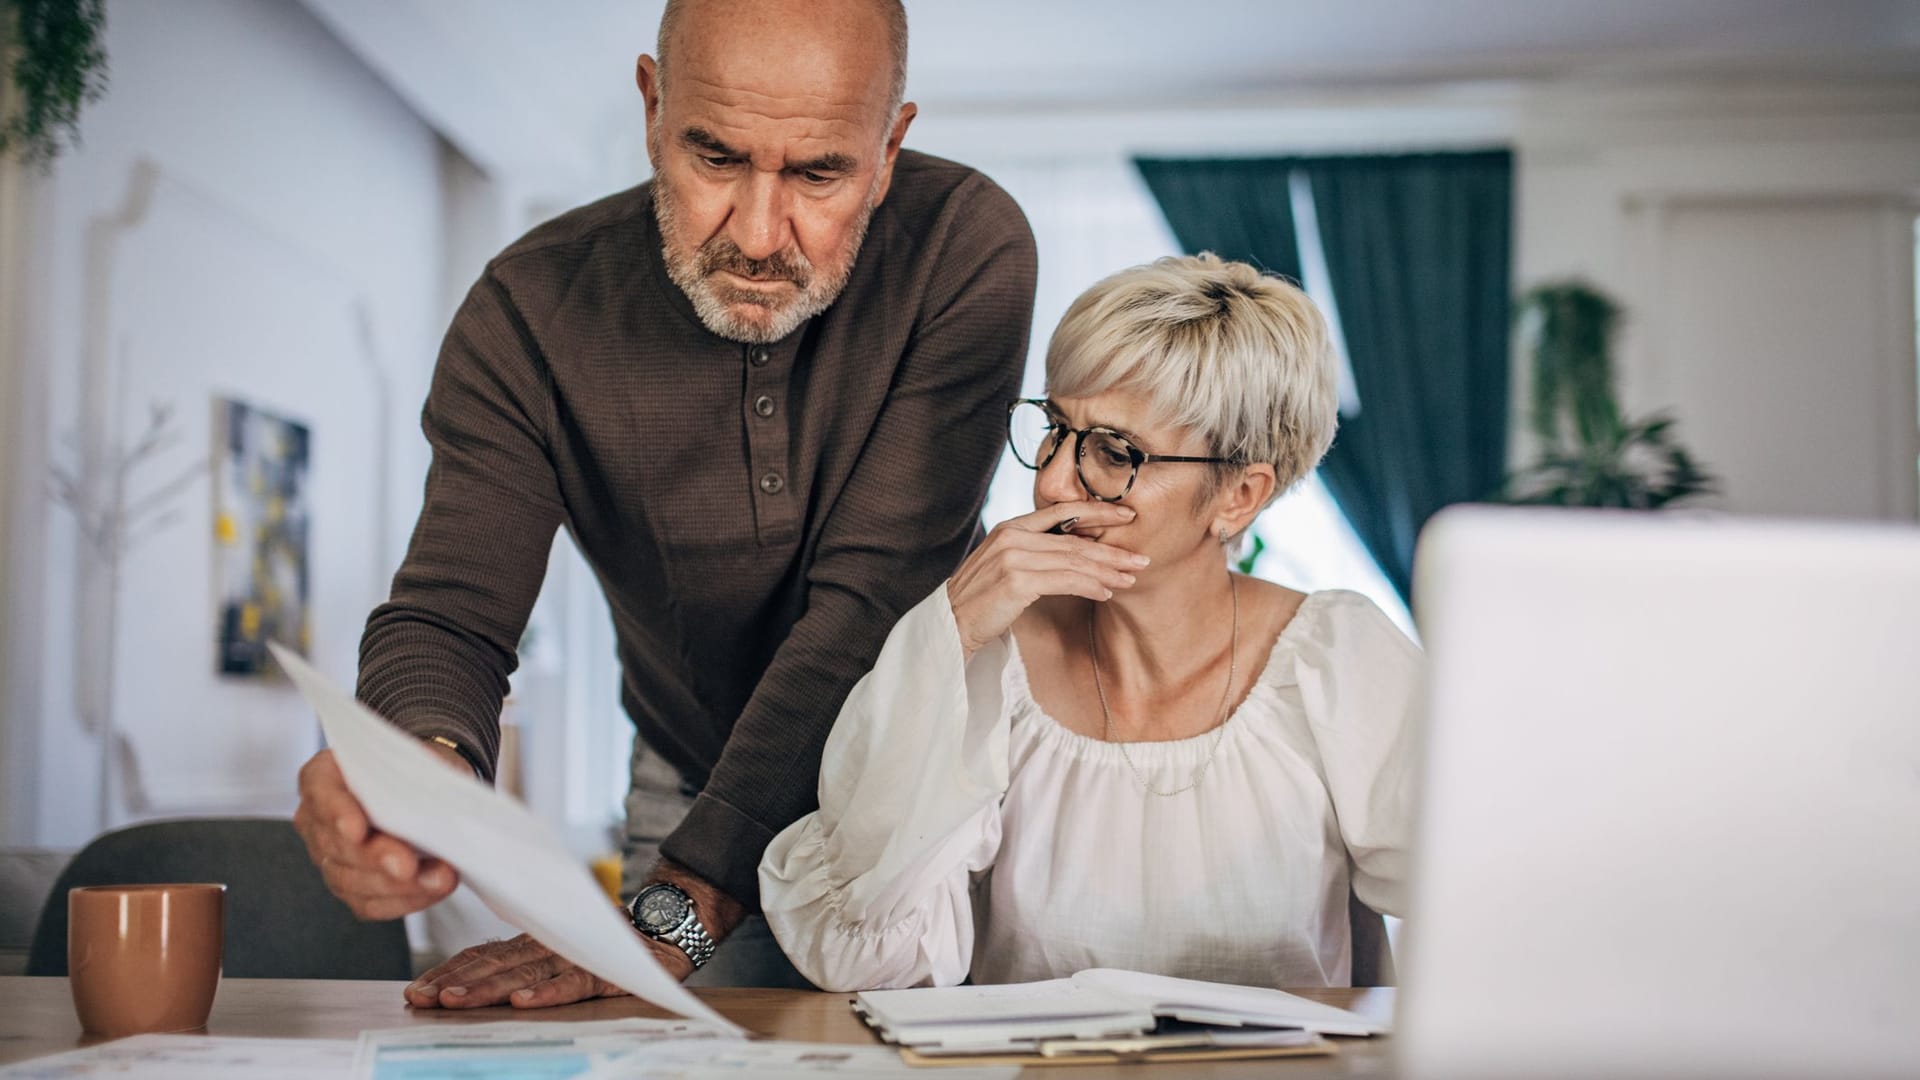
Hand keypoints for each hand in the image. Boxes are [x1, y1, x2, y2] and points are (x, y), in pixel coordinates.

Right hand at [292, 747, 463, 919]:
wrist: (428, 789)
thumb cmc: (416, 769)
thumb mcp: (418, 757)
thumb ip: (413, 774)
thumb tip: (433, 799)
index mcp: (324, 776)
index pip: (322, 793)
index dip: (337, 813)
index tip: (357, 829)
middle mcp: (318, 819)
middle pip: (336, 846)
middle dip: (376, 859)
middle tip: (407, 865)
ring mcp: (330, 857)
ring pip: (352, 881)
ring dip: (398, 886)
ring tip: (438, 879)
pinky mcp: (351, 887)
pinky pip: (370, 903)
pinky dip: (405, 900)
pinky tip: (432, 890)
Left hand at [405, 932, 651, 1008]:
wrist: (665, 931)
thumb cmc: (606, 947)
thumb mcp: (558, 953)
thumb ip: (523, 964)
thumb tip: (473, 981)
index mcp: (531, 943)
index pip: (482, 955)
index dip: (448, 972)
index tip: (417, 991)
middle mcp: (545, 946)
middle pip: (493, 964)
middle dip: (454, 982)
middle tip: (422, 998)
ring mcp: (573, 956)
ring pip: (523, 974)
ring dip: (488, 988)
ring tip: (457, 1001)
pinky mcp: (602, 971)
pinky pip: (571, 984)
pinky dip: (546, 993)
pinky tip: (522, 1003)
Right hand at [946, 500, 1148, 658]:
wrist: (952, 622)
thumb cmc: (983, 598)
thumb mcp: (1006, 564)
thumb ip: (1035, 551)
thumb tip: (1078, 551)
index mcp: (1012, 527)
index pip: (1063, 512)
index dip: (1098, 513)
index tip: (1127, 517)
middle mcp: (1013, 536)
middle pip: (1075, 540)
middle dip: (1113, 550)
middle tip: (1141, 559)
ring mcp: (1013, 557)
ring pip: (1074, 561)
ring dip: (1107, 572)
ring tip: (1130, 579)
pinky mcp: (1016, 581)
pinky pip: (1064, 581)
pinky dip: (1089, 586)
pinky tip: (1105, 593)